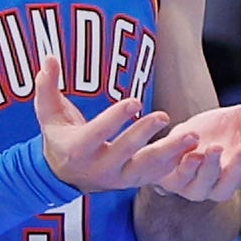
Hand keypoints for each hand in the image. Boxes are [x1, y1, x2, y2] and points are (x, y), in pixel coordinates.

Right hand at [31, 48, 195, 192]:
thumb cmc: (58, 136)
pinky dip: (175, 165)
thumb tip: (49, 57)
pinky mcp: (132, 183)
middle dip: (144, 134)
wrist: (63, 176)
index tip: (135, 101)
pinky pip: (156, 176)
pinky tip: (193, 150)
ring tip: (192, 137)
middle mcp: (98, 168)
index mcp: (77, 150)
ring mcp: (117, 178)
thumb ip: (46, 86)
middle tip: (164, 115)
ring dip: (170, 153)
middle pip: (125, 151)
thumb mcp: (48, 113)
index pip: (97, 133)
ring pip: (146, 168)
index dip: (115, 118)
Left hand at [143, 90, 240, 202]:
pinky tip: (192, 149)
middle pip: (235, 182)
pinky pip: (180, 180)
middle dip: (240, 165)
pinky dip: (186, 167)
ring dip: (212, 168)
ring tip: (217, 147)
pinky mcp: (174, 182)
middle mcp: (222, 184)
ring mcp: (197, 187)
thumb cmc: (216, 131)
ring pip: (207, 186)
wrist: (179, 136)